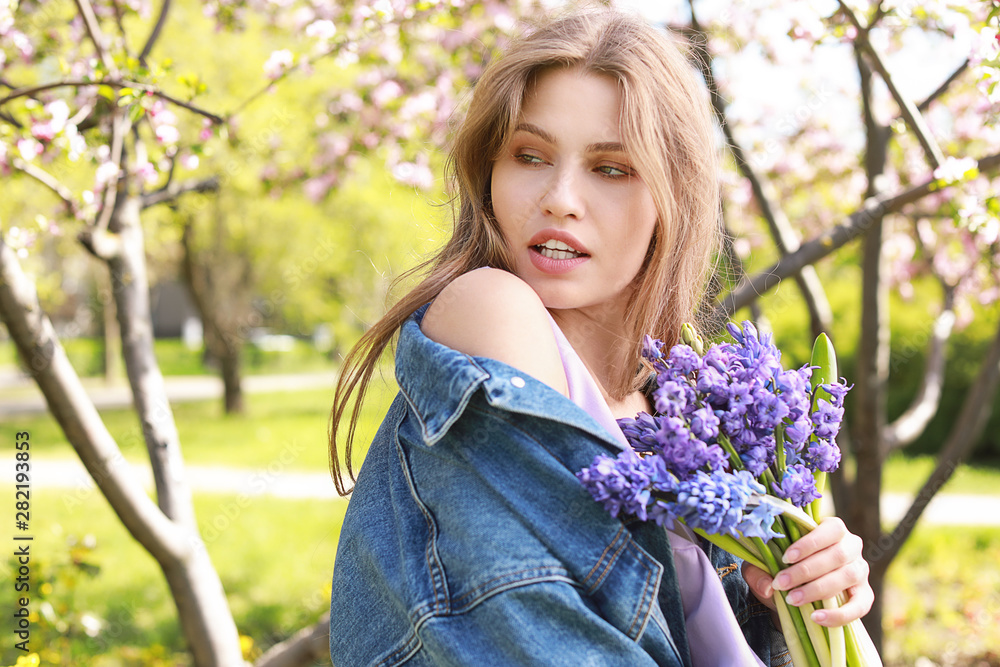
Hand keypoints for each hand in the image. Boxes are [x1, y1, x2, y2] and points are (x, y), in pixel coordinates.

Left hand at [741, 517, 873, 627]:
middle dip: (805, 571)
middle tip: (781, 583)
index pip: (831, 529)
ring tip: (792, 599)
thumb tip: (768, 587)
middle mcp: (851, 547)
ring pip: (847, 576)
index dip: (809, 543)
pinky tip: (816, 618)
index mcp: (832, 529)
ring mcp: (860, 571)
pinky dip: (839, 614)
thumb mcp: (763, 567)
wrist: (796, 592)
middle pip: (837, 555)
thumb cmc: (782, 568)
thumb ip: (759, 572)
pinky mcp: (864, 595)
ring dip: (818, 589)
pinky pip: (859, 606)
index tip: (785, 558)